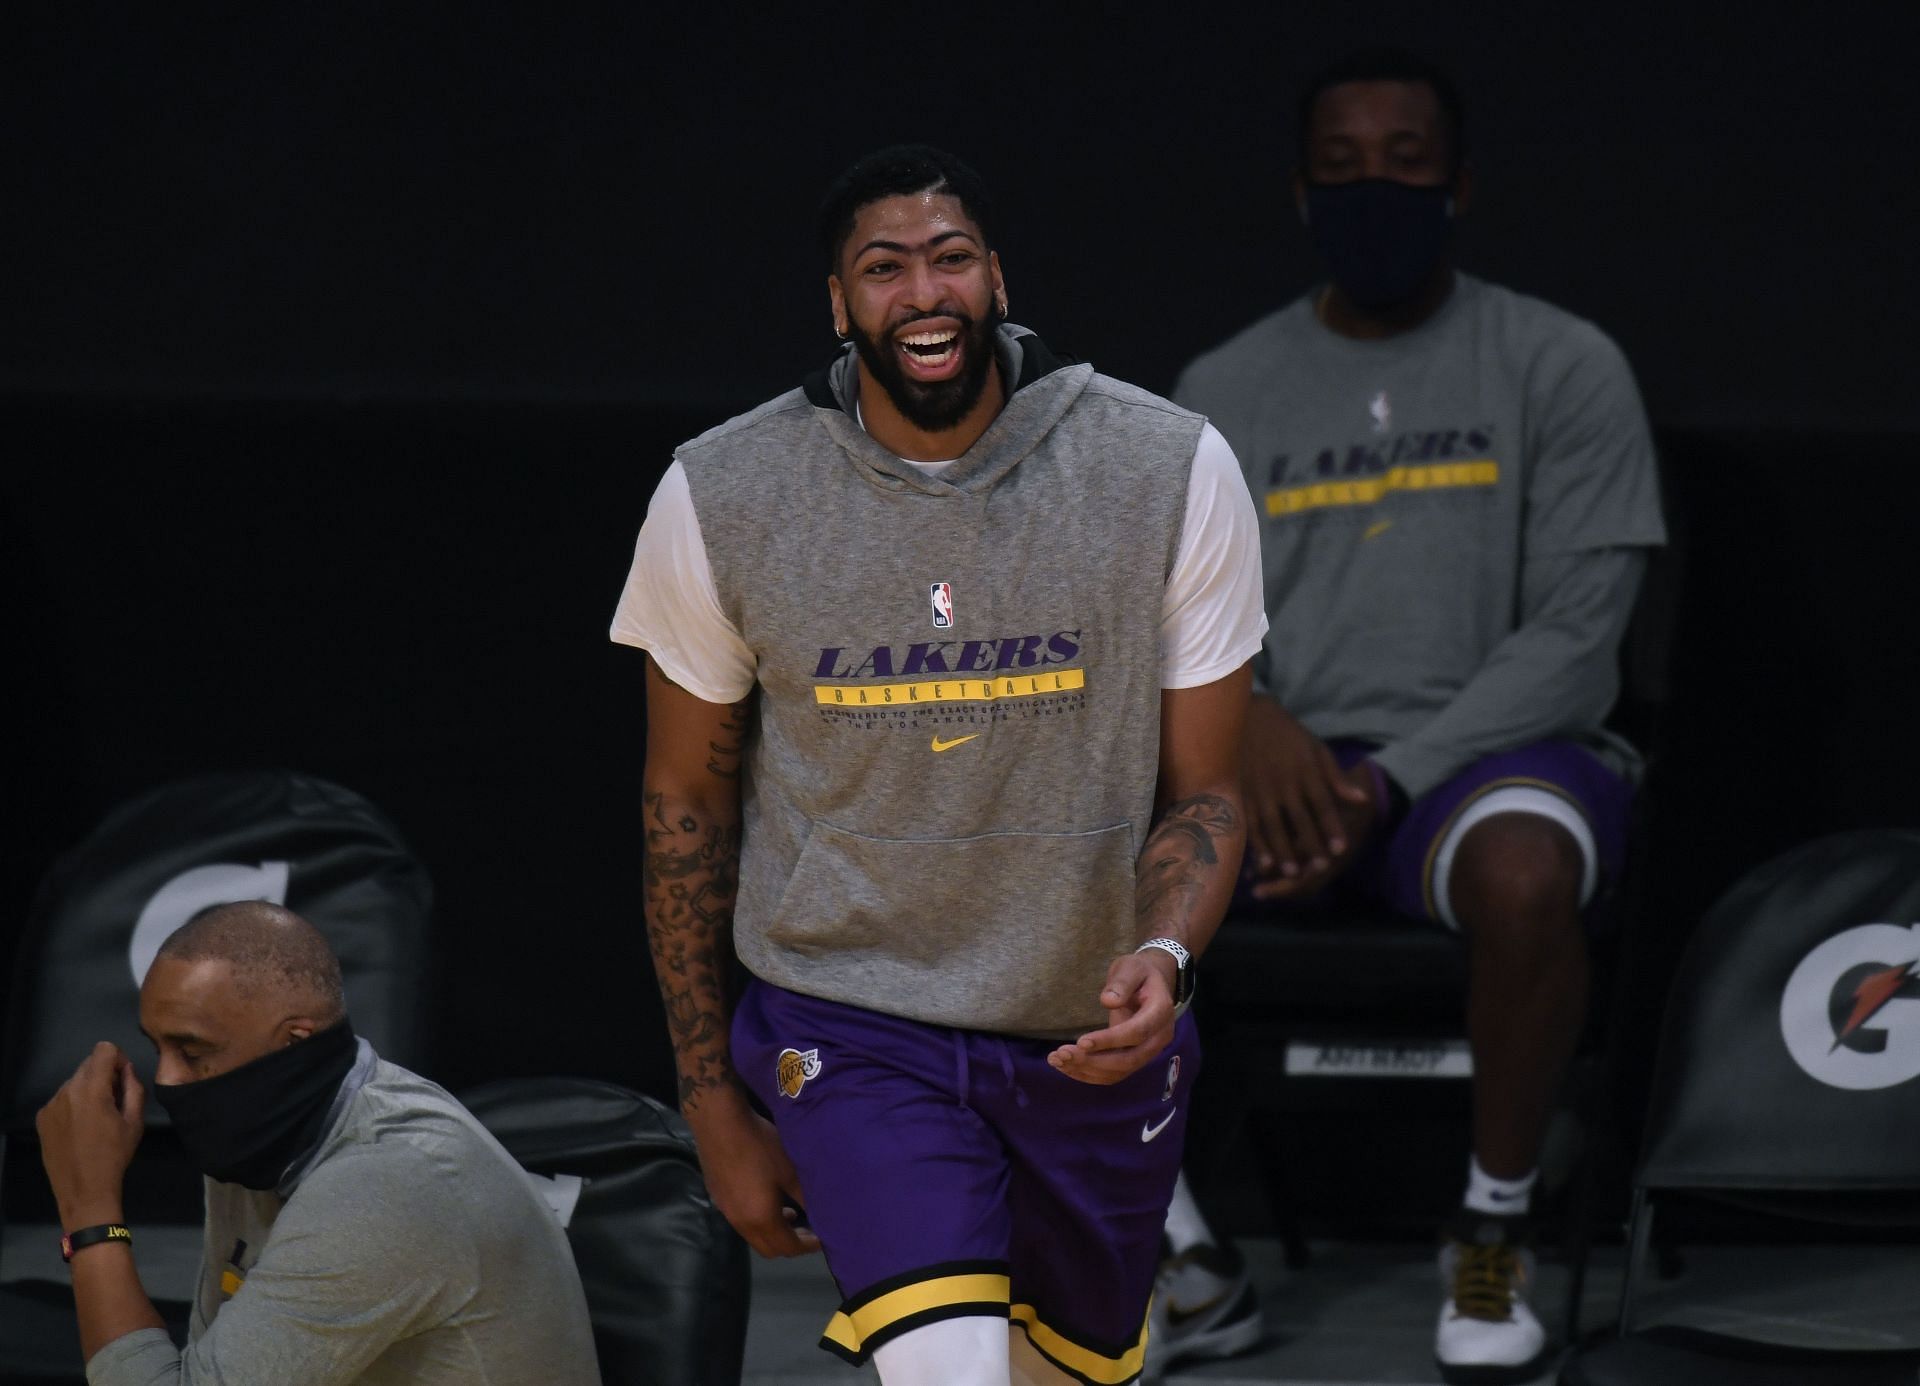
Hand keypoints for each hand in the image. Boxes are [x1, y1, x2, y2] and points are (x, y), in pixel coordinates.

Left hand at [37, 1043, 143, 1227]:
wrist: (84, 1190)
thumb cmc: (115, 1156)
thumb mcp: (135, 1122)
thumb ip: (134, 1088)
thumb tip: (126, 1071)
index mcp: (92, 1090)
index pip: (103, 1050)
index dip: (118, 1060)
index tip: (123, 1082)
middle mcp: (66, 1091)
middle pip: (88, 1064)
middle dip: (104, 1075)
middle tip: (113, 1102)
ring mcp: (50, 1105)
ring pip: (74, 1081)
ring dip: (88, 1089)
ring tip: (96, 1119)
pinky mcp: (42, 1118)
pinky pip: (62, 1099)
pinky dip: (74, 1104)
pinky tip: (80, 1128)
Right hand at [686, 1092, 819, 1258]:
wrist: (719, 1123)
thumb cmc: (759, 1146)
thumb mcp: (790, 1171)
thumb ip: (805, 1197)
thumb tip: (822, 1213)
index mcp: (760, 1219)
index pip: (788, 1248)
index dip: (808, 1246)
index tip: (823, 1237)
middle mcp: (740, 1223)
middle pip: (769, 1249)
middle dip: (790, 1244)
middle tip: (807, 1229)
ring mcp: (726, 1211)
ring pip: (753, 1235)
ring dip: (773, 1230)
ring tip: (789, 1212)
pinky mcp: (718, 1197)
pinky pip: (742, 1221)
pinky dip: (758, 1219)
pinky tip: (766, 1197)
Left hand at [1049, 950, 1177, 1084]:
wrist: (1150, 983)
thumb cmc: (1139, 972)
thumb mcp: (1130, 967)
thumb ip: (1122, 982)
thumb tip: (1108, 1001)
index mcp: (1161, 1012)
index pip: (1137, 1033)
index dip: (1110, 1040)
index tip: (1081, 1041)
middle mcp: (1159, 1037)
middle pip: (1129, 1059)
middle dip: (1094, 1061)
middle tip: (1062, 1054)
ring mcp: (1149, 1052)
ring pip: (1119, 1072)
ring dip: (1087, 1070)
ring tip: (1057, 1060)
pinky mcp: (1135, 1059)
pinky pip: (1114, 1074)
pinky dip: (1090, 1074)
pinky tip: (1067, 1067)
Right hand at [1242, 698, 1372, 895]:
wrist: (1249, 716)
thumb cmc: (1289, 735)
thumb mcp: (1317, 749)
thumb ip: (1336, 778)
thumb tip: (1361, 800)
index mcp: (1305, 771)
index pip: (1322, 803)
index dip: (1332, 826)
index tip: (1342, 848)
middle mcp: (1283, 783)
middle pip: (1299, 818)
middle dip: (1310, 843)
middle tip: (1321, 867)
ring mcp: (1260, 789)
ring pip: (1273, 825)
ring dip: (1283, 849)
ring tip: (1293, 872)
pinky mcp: (1242, 793)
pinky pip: (1249, 822)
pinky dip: (1256, 843)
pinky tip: (1263, 862)